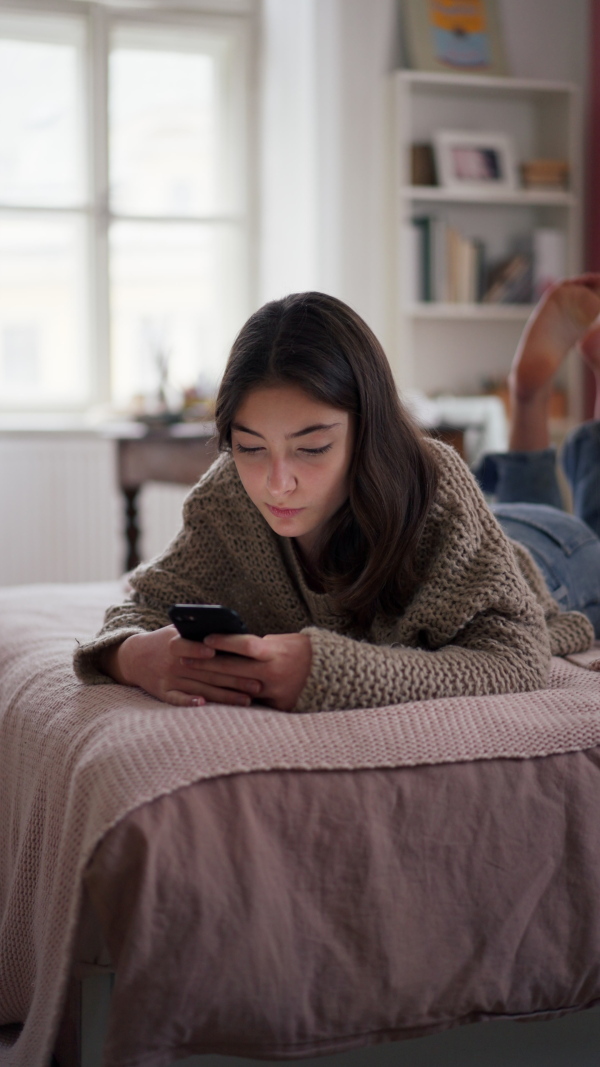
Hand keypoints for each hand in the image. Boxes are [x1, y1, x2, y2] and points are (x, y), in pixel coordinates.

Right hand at [102, 625, 262, 707]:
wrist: (135, 658)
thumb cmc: (166, 641)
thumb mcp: (176, 630)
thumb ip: (198, 630)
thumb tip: (234, 632)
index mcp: (174, 643)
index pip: (186, 646)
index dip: (198, 650)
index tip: (214, 652)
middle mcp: (171, 663)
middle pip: (204, 672)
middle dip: (232, 679)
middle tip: (257, 685)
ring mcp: (168, 679)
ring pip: (199, 688)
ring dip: (224, 696)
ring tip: (247, 700)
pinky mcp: (164, 693)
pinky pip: (178, 700)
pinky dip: (190, 702)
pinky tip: (205, 705)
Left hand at [182, 632, 312, 711]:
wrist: (329, 676)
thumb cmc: (300, 652)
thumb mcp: (282, 642)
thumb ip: (258, 645)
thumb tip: (227, 643)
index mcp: (276, 653)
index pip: (246, 644)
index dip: (225, 641)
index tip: (205, 637)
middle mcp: (273, 674)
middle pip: (233, 668)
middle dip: (206, 663)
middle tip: (184, 658)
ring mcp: (273, 693)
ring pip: (235, 688)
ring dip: (211, 682)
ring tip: (190, 676)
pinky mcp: (275, 707)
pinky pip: (247, 703)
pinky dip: (228, 699)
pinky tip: (208, 695)